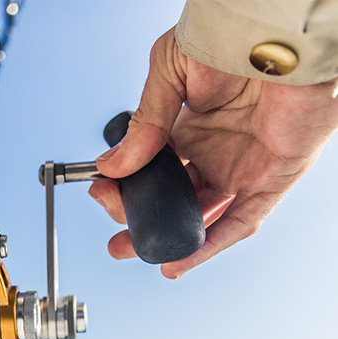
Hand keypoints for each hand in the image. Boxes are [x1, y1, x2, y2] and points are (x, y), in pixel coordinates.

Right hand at [90, 27, 337, 278]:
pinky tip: (178, 260)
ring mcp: (244, 167)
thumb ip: (144, 124)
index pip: (153, 171)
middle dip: (142, 221)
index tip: (103, 191)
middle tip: (118, 236)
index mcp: (190, 128)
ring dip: (170, 239)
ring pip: (203, 217)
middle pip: (174, 200)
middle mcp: (216, 151)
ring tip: (137, 251)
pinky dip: (209, 245)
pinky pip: (240, 222)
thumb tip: (113, 166)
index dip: (126, 186)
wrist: (277, 36)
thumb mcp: (169, 74)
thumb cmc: (229, 39)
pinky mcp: (273, 179)